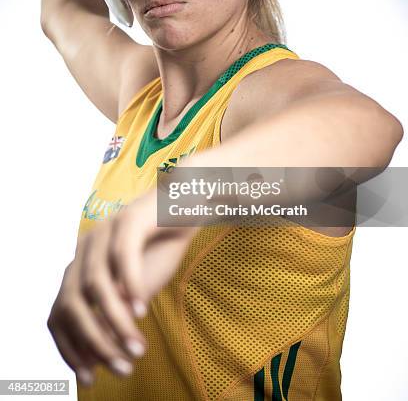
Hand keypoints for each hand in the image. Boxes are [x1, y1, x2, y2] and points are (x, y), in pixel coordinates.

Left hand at [47, 189, 197, 385]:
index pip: (58, 313)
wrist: (185, 207)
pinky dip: (131, 287)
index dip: (69, 348)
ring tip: (137, 347)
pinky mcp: (128, 219)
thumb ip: (117, 313)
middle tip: (120, 367)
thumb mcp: (135, 290)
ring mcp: (103, 231)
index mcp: (80, 266)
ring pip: (96, 283)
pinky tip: (144, 311)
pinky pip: (122, 257)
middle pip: (71, 302)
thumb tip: (100, 354)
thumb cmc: (159, 248)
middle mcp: (84, 248)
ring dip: (116, 321)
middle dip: (92, 341)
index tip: (90, 376)